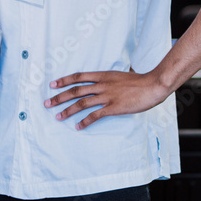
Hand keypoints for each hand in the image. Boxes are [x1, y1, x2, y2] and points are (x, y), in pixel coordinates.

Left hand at [46, 69, 169, 129]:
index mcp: (102, 75)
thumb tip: (109, 77)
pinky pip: (95, 115)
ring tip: (58, 116)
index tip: (52, 85)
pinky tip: (78, 126)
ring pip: (82, 103)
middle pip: (75, 91)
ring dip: (68, 110)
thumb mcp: (120, 74)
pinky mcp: (113, 107)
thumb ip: (111, 77)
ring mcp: (107, 96)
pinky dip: (85, 121)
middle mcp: (101, 85)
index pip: (78, 77)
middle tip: (47, 103)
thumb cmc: (139, 80)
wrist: (153, 85)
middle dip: (59, 97)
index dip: (64, 81)